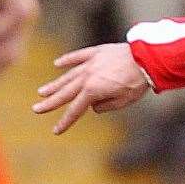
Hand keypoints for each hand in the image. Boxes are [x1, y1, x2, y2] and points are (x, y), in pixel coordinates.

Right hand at [34, 42, 152, 133]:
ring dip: (55, 84)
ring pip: (68, 76)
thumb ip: (106, 106)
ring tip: (42, 92)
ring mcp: (89, 64)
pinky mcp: (96, 52)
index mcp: (93, 91)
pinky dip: (67, 60)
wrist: (147, 59)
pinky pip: (78, 57)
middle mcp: (87, 77)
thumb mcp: (124, 101)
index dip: (65, 121)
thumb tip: (93, 106)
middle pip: (65, 93)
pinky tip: (57, 64)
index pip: (75, 109)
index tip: (56, 131)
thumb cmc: (138, 82)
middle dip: (51, 103)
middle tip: (36, 109)